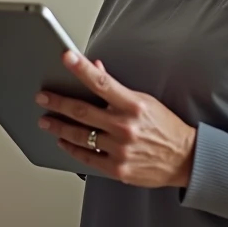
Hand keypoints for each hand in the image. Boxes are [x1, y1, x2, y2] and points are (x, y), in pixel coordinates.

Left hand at [37, 51, 196, 187]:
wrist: (185, 159)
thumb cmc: (165, 127)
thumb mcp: (145, 100)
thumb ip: (117, 87)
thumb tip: (96, 68)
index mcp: (133, 105)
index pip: (102, 82)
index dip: (82, 68)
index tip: (66, 57)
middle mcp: (125, 127)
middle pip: (81, 111)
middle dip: (57, 102)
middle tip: (42, 98)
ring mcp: (120, 149)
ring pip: (80, 136)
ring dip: (58, 127)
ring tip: (46, 121)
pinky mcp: (118, 169)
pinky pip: (87, 158)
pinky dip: (71, 148)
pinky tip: (63, 141)